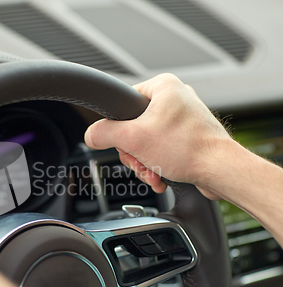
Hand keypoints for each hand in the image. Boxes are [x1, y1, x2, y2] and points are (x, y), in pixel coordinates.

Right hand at [85, 73, 232, 198]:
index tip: (124, 142)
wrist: (220, 170)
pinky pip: (161, 148)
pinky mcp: (188, 136)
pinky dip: (157, 164)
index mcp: (163, 86)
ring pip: (146, 141)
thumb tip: (91, 135)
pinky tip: (161, 175)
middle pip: (133, 127)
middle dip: (134, 152)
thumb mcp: (133, 139)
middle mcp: (174, 98)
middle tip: (140, 161)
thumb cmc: (189, 149)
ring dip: (144, 162)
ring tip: (153, 172)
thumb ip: (105, 134)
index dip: (118, 127)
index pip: (123, 103)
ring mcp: (182, 117)